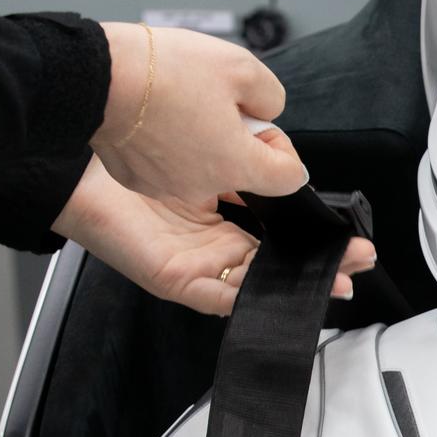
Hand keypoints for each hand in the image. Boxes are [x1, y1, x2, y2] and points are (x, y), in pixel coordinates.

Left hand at [52, 158, 375, 316]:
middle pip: (275, 257)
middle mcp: (210, 232)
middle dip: (317, 264)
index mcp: (223, 199)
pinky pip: (217, 298)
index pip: (279, 223)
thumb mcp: (215, 141)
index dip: (313, 232)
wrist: (82, 145)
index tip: (346, 236)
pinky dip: (249, 302)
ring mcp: (193, 258)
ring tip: (332, 285)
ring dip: (296, 287)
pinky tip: (280, 301)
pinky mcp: (174, 276)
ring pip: (256, 281)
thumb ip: (256, 158)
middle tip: (354, 263)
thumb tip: (290, 170)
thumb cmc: (141, 134)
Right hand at [92, 24, 307, 203]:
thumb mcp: (241, 66)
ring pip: (202, 167)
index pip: (288, 178)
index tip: (264, 127)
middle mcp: (202, 185)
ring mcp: (165, 187)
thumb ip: (270, 97)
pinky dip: (167, 144)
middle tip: (216, 101)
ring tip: (181, 102)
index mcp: (235, 164)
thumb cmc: (163, 71)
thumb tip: (267, 111)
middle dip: (236, 137)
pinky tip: (156, 114)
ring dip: (201, 139)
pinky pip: (166, 166)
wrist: (96, 76)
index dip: (282, 148)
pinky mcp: (136, 178)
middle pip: (240, 170)